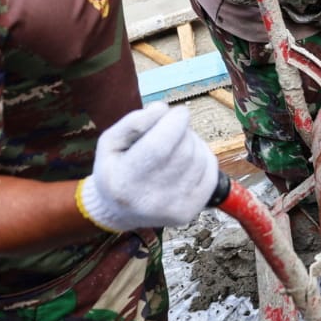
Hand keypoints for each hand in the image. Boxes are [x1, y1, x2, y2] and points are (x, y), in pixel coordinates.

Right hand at [78, 102, 219, 232]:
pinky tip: (189, 157)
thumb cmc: (115, 170)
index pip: (159, 146)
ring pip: (200, 158)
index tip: (177, 112)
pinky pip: (211, 171)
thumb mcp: (109, 142)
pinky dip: (204, 156)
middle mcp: (150, 199)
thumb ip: (133, 122)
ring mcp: (174, 208)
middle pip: (183, 150)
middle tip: (172, 131)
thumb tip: (163, 109)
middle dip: (183, 131)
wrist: (120, 211)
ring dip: (193, 142)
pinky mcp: (191, 212)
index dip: (175, 121)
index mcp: (125, 181)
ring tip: (177, 145)